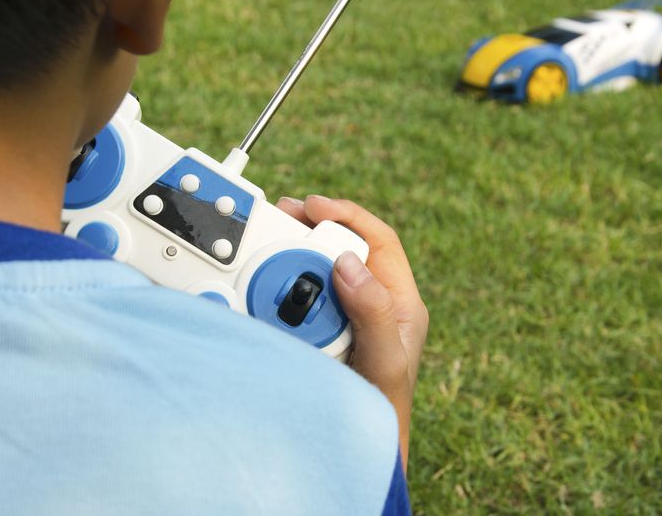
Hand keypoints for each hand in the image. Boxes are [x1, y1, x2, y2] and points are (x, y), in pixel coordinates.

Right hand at [275, 195, 428, 470]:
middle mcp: (372, 303)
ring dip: (293, 254)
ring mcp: (344, 318)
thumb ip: (371, 311)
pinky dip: (281, 285)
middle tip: (281, 215)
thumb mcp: (384, 359)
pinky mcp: (318, 332)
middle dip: (312, 226)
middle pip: (344, 247)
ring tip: (267, 242)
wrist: (360, 453)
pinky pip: (299, 298)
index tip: (313, 207)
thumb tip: (347, 262)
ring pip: (318, 270)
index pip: (379, 241)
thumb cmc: (381, 411)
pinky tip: (263, 282)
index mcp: (398, 302)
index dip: (347, 215)